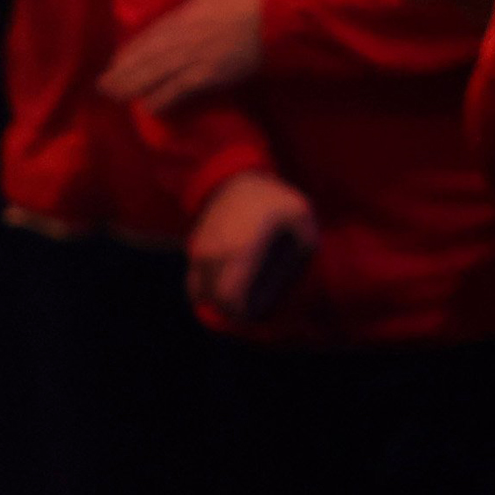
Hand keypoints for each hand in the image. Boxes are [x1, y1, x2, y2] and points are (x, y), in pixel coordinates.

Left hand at [100, 0, 264, 112]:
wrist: (279, 17)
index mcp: (183, 16)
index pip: (149, 36)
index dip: (130, 51)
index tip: (114, 62)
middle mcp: (183, 38)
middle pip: (146, 58)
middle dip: (122, 73)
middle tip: (102, 86)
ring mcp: (195, 58)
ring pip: (156, 75)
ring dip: (133, 87)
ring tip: (115, 97)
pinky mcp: (210, 75)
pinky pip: (180, 90)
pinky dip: (163, 99)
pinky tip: (149, 108)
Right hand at [187, 171, 317, 322]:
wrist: (237, 177)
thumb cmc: (276, 203)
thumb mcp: (302, 228)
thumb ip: (297, 265)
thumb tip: (283, 297)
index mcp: (241, 251)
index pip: (231, 302)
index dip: (246, 317)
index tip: (263, 312)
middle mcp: (213, 254)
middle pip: (215, 303)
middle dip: (235, 312)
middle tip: (258, 305)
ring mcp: (198, 252)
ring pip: (201, 295)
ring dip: (221, 301)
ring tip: (245, 292)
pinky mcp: (192, 250)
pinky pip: (195, 283)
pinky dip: (209, 290)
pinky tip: (230, 281)